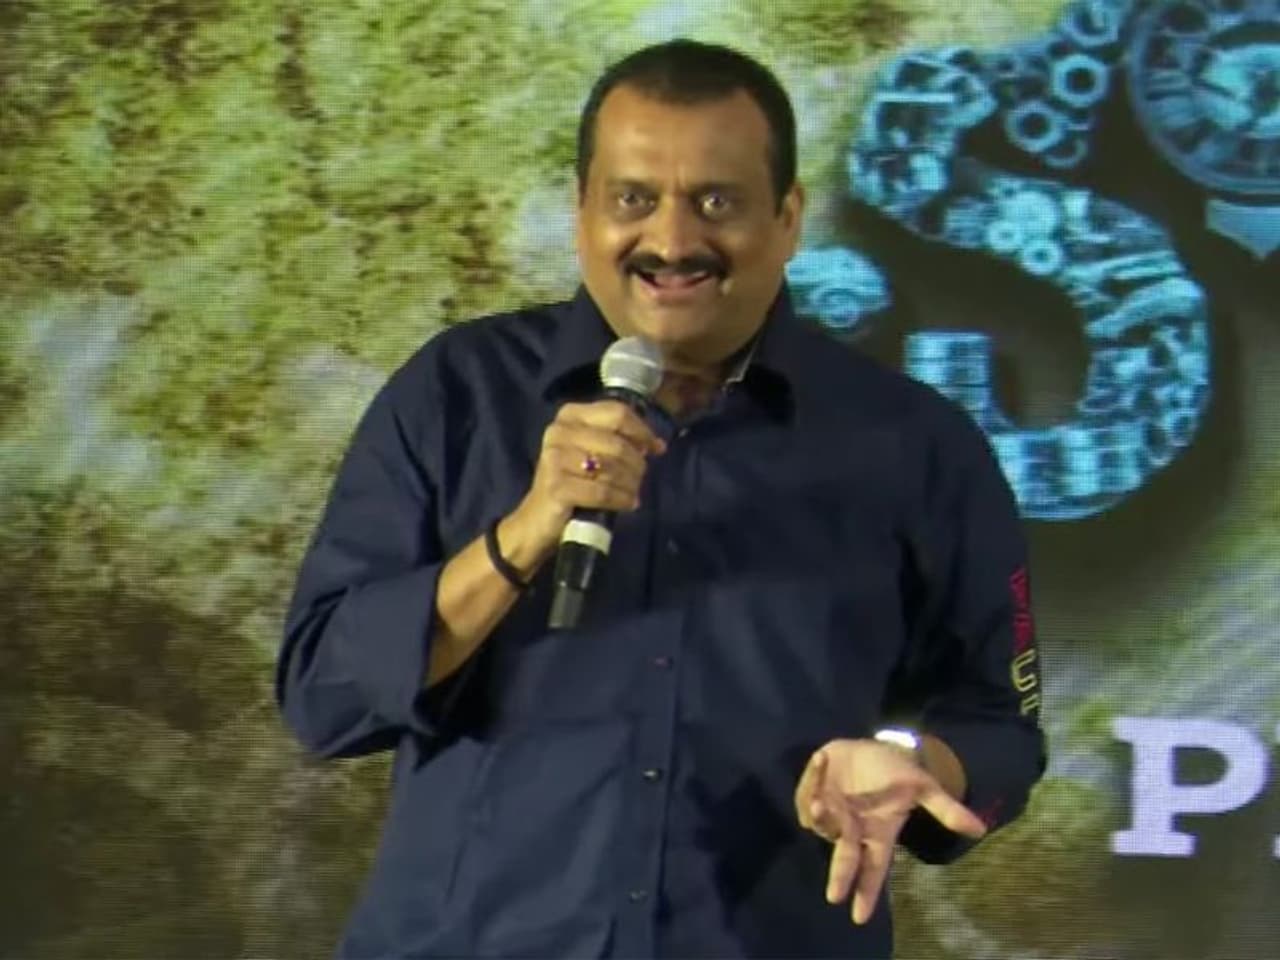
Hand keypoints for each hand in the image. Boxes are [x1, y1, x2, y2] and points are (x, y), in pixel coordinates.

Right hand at [512, 399, 665, 551]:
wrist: (538, 518)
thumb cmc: (571, 481)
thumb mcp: (591, 451)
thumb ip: (620, 440)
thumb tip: (658, 444)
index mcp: (569, 415)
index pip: (617, 413)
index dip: (642, 431)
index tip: (656, 449)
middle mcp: (559, 431)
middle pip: (617, 443)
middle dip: (637, 464)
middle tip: (640, 478)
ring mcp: (555, 459)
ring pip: (612, 468)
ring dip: (631, 483)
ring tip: (633, 492)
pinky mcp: (557, 487)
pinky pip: (602, 491)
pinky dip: (621, 499)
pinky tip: (629, 504)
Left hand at [793, 738, 986, 924]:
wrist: (869, 747)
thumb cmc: (895, 773)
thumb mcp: (922, 788)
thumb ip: (946, 810)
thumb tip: (981, 830)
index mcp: (877, 833)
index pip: (874, 868)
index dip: (867, 891)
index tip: (859, 918)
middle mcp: (852, 830)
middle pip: (845, 858)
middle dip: (840, 875)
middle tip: (834, 896)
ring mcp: (830, 813)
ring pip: (821, 824)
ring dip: (823, 816)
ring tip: (824, 803)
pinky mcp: (812, 793)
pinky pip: (807, 793)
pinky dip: (813, 779)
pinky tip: (822, 761)